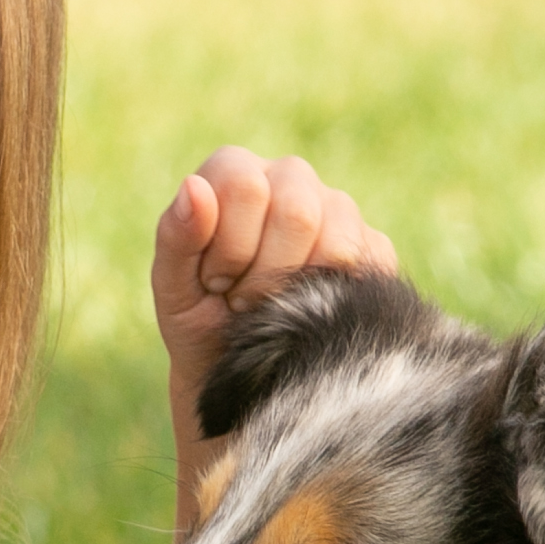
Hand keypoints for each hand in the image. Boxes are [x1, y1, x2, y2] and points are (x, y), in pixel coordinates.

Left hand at [151, 146, 398, 417]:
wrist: (239, 371)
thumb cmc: (198, 323)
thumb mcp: (172, 289)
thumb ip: (176, 236)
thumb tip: (195, 187)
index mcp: (236, 171)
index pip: (246, 187)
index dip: (229, 247)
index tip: (213, 280)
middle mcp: (289, 177)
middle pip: (296, 210)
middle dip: (263, 273)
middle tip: (242, 299)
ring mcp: (336, 209)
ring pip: (337, 239)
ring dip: (298, 289)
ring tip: (272, 306)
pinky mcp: (371, 246)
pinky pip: (366, 263)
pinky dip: (333, 299)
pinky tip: (309, 311)